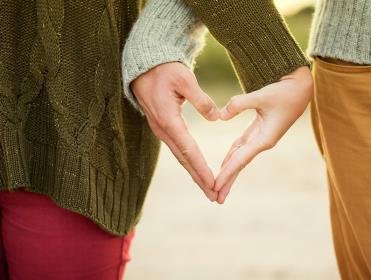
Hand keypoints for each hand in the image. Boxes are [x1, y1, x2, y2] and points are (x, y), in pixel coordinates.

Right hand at [131, 62, 219, 200]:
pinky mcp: (162, 127)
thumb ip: (201, 99)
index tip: (213, 183)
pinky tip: (196, 169)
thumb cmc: (164, 70)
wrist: (143, 66)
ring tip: (208, 188)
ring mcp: (161, 130)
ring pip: (180, 156)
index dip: (201, 168)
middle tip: (214, 196)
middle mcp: (163, 129)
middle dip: (199, 179)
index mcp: (169, 120)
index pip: (189, 150)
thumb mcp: (184, 79)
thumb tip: (217, 117)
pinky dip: (188, 162)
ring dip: (194, 173)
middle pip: (184, 160)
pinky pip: (177, 149)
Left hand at [214, 66, 313, 203]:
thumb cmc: (285, 91)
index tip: (214, 186)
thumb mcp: (262, 95)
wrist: (301, 87)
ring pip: (240, 157)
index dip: (227, 173)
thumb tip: (220, 116)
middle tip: (215, 198)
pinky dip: (232, 156)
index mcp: (265, 138)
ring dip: (229, 171)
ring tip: (218, 186)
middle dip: (228, 181)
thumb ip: (239, 104)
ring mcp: (261, 138)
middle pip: (240, 165)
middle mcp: (263, 142)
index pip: (241, 160)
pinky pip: (242, 147)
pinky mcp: (259, 130)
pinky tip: (225, 164)